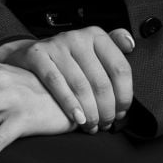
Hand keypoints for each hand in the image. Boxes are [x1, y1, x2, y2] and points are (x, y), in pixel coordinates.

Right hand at [0, 27, 134, 133]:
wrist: (30, 56)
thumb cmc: (68, 60)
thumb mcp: (92, 50)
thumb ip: (114, 47)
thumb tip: (131, 44)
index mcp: (96, 36)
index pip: (120, 68)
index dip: (124, 96)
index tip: (121, 112)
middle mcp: (78, 37)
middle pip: (101, 82)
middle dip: (106, 110)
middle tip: (105, 124)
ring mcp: (56, 44)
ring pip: (80, 86)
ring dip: (90, 113)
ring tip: (92, 126)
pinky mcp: (37, 54)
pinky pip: (56, 83)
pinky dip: (69, 104)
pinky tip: (77, 119)